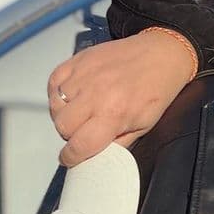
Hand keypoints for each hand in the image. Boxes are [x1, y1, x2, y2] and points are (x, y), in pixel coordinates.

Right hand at [48, 29, 196, 165]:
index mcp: (113, 114)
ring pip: (55, 106)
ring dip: (65, 114)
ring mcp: (83, 76)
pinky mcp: (77, 61)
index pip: (79, 144)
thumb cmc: (155, 89)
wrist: (160, 55)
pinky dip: (58, 93)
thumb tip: (97, 155)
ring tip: (82, 112)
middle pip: (62, 127)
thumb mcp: (144, 125)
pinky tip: (74, 96)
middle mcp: (94, 95)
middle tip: (83, 131)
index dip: (71, 157)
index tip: (70, 158)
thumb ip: (119, 142)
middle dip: (70, 135)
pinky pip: (54, 83)